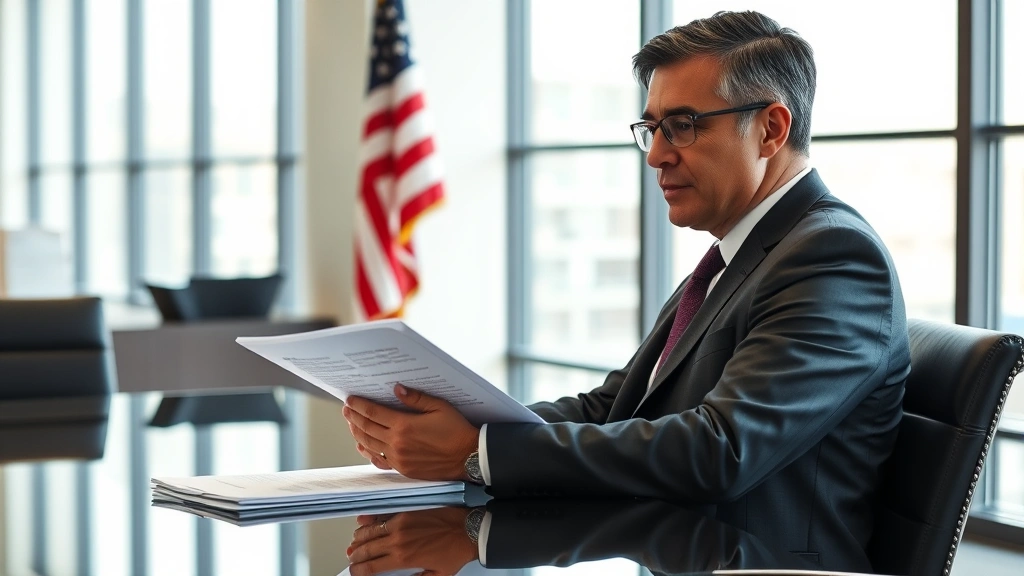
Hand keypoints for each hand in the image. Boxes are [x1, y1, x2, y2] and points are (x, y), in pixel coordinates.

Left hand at [343, 384, 479, 480]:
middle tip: (346, 409)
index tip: (350, 400)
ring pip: (369, 445)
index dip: (359, 405)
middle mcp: (397, 443)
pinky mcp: (403, 469)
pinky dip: (368, 453)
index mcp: (404, 425)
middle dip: (354, 417)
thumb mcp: (439, 407)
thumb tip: (396, 388)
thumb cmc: (456, 431)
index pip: (373, 412)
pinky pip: (379, 461)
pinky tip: (362, 446)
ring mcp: (398, 458)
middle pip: (367, 428)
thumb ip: (415, 398)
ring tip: (351, 424)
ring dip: (357, 433)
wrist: (468, 457)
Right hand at [346, 507, 479, 575]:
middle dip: (355, 556)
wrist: (469, 529)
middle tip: (351, 559)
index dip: (359, 571)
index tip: (354, 572)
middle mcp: (398, 540)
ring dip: (359, 539)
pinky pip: (381, 516)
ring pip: (370, 531)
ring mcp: (401, 523)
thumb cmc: (455, 552)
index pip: (371, 567)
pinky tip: (363, 523)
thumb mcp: (436, 575)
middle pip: (366, 549)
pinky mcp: (406, 511)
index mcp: (403, 558)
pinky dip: (369, 521)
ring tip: (354, 544)